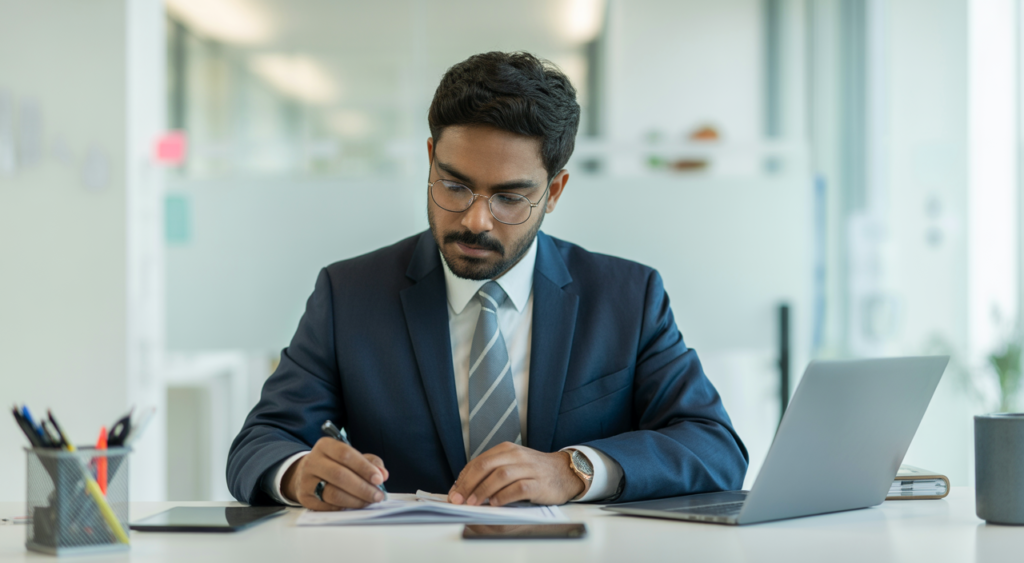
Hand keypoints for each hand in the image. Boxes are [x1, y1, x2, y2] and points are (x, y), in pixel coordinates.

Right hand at [282, 437, 387, 510]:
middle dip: (363, 488)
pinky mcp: (305, 498)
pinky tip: (355, 504)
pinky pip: (329, 506)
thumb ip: (370, 462)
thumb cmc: (335, 464)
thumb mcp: (352, 456)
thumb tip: (383, 474)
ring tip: (369, 501)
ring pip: (334, 493)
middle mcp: (312, 461)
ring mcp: (306, 480)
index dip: (364, 467)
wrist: (307, 474)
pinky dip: (346, 507)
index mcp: (325, 446)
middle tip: (378, 495)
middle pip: (339, 475)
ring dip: (356, 500)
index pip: (345, 454)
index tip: (379, 479)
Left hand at [447, 442, 584, 506]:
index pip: (479, 461)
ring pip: (500, 476)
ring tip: (473, 503)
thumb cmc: (534, 471)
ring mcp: (528, 468)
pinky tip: (495, 504)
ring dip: (483, 490)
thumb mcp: (512, 464)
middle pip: (486, 466)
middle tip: (459, 499)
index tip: (454, 492)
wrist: (565, 472)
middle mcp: (516, 456)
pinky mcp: (539, 483)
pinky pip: (518, 488)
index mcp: (506, 449)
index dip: (464, 478)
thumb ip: (491, 472)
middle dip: (468, 484)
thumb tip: (464, 488)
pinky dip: (504, 496)